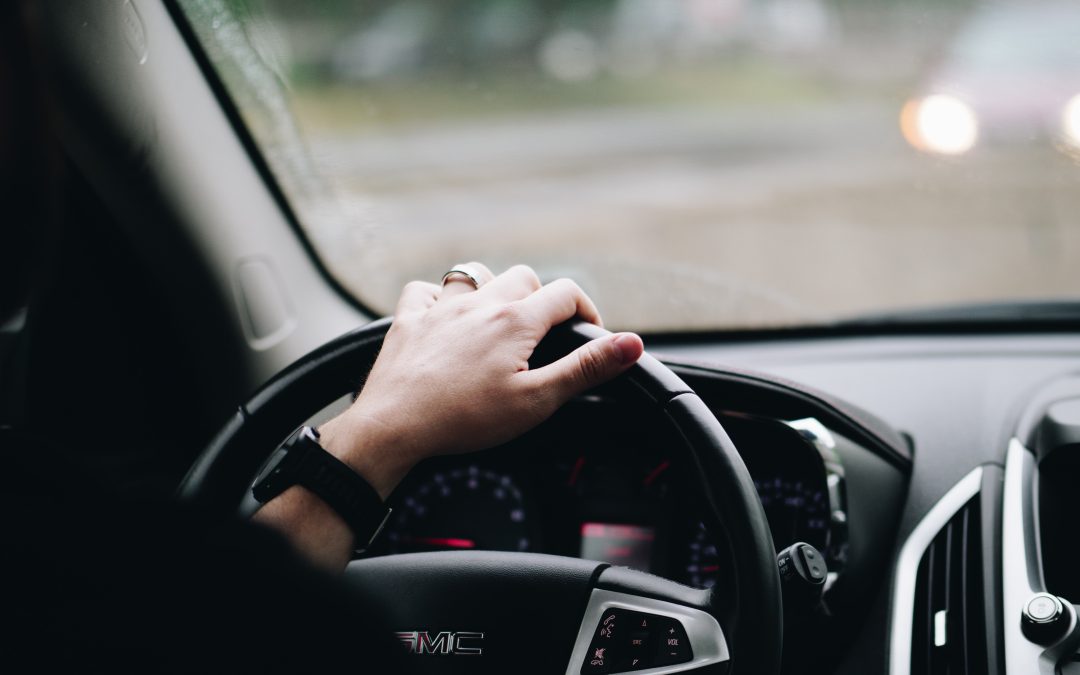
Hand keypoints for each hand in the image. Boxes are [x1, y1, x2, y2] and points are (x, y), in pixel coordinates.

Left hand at [319, 263, 643, 497]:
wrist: (394, 426)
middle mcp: (479, 304)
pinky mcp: (407, 321)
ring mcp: (440, 309)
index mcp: (515, 321)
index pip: (565, 293)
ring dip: (492, 289)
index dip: (586, 311)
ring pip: (474, 275)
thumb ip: (585, 369)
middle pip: (524, 277)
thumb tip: (632, 344)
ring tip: (498, 319)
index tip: (589, 334)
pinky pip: (424, 290)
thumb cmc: (464, 420)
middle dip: (541, 298)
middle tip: (545, 333)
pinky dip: (437, 297)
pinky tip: (443, 315)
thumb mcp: (536, 401)